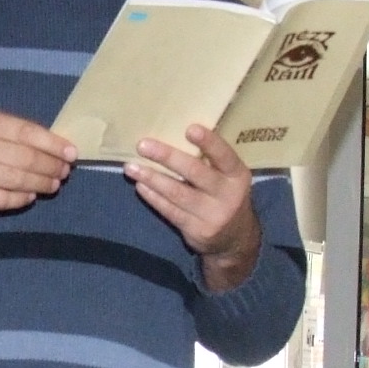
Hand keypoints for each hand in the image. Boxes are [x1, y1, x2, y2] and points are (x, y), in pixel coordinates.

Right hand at [0, 110, 75, 219]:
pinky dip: (21, 198)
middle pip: (23, 158)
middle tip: (64, 172)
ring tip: (54, 184)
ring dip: (40, 183)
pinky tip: (31, 195)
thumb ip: (18, 132)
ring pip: (16, 180)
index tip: (71, 153)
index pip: (26, 132)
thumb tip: (59, 147)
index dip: (52, 144)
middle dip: (50, 166)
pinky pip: (2, 199)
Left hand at [126, 124, 261, 290]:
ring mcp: (212, 214)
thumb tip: (174, 131)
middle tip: (142, 145)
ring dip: (152, 178)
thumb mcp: (229, 178)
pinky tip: (140, 185)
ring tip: (131, 167)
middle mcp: (227, 194)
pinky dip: (153, 197)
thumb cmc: (225, 195)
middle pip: (195, 172)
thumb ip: (211, 161)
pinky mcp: (196, 230)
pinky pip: (170, 211)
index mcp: (237, 175)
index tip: (190, 129)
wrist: (235, 238)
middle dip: (167, 157)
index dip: (209, 142)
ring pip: (177, 193)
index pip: (224, 156)